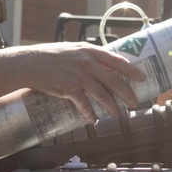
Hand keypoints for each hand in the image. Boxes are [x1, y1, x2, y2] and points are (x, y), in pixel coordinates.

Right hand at [15, 42, 144, 121]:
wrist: (29, 63)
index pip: (116, 60)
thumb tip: (102, 67)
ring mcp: (78, 76)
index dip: (131, 70)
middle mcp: (87, 63)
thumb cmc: (50, 56)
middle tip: (135, 103)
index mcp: (89, 51)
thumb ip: (87, 58)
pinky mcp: (69, 88)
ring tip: (117, 114)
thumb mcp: (73, 50)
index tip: (142, 78)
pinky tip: (93, 120)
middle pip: (113, 80)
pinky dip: (89, 113)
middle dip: (127, 93)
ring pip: (102, 94)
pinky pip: (84, 104)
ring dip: (112, 106)